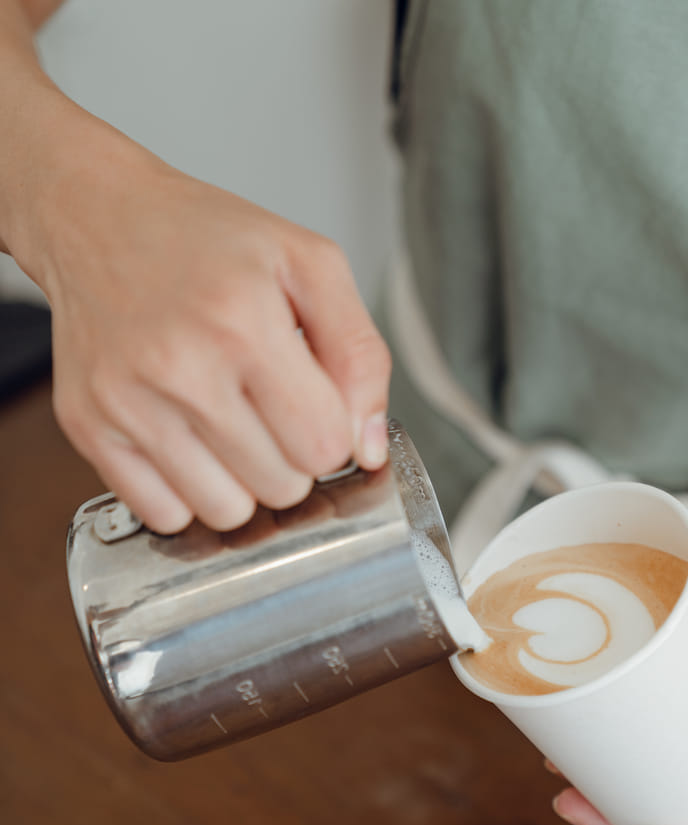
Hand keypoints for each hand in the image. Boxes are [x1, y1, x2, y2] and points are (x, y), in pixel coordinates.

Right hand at [18, 112, 390, 532]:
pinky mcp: (88, 426)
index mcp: (245, 323)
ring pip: (227, 512)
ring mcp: (127, 402)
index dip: (333, 431)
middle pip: (282, 487)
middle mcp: (180, 367)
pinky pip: (165, 514)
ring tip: (232, 424)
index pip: (325, 446)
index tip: (315, 404)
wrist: (98, 216)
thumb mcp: (310, 264)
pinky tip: (190, 440)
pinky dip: (188, 491)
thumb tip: (369, 447)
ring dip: (244, 481)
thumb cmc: (207, 239)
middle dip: (292, 456)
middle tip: (271, 408)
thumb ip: (360, 354)